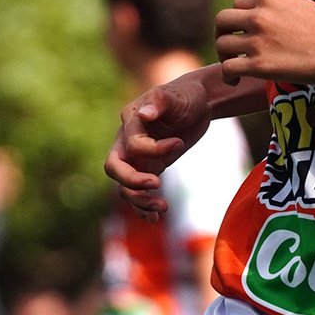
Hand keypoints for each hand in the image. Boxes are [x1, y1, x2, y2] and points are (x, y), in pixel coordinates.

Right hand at [104, 78, 211, 221]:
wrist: (198, 104)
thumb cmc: (186, 96)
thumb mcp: (176, 96)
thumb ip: (159, 101)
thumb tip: (143, 115)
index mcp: (131, 120)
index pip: (132, 144)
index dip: (155, 149)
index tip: (179, 143)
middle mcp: (127, 140)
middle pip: (115, 168)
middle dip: (132, 181)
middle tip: (157, 185)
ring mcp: (137, 157)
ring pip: (125, 185)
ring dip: (140, 200)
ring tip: (164, 208)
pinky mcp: (150, 167)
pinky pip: (138, 192)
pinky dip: (143, 207)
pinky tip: (155, 219)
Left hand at [215, 0, 314, 84]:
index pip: (237, 4)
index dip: (240, 18)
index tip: (245, 30)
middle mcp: (259, 16)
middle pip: (221, 21)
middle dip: (222, 33)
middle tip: (231, 45)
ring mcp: (257, 41)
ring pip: (222, 45)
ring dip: (224, 56)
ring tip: (233, 63)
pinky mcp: (259, 66)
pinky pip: (228, 68)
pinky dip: (227, 75)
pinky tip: (235, 80)